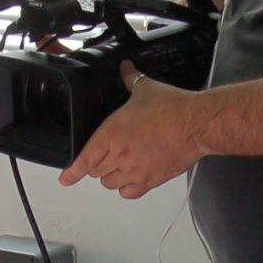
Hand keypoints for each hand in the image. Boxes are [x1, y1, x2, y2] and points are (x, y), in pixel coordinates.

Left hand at [57, 65, 205, 196]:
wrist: (196, 124)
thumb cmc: (174, 109)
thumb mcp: (145, 89)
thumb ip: (130, 79)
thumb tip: (126, 69)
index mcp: (112, 133)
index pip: (84, 159)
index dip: (72, 171)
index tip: (65, 178)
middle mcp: (120, 155)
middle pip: (96, 171)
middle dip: (97, 164)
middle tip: (106, 156)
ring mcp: (134, 170)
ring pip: (110, 184)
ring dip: (111, 176)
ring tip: (119, 166)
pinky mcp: (150, 181)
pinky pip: (128, 193)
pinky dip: (127, 188)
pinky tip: (132, 178)